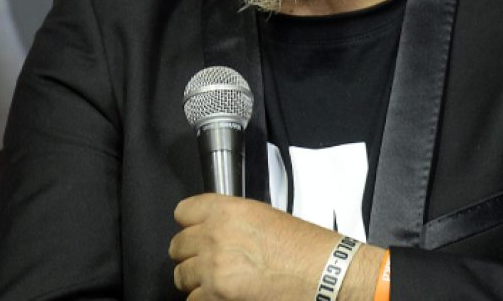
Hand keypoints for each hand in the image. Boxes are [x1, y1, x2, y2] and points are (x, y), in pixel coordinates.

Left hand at [169, 193, 382, 300]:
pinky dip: (207, 299)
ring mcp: (213, 269)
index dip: (191, 224)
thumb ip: (231, 221)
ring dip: (197, 280)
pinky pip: (194, 299)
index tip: (196, 231)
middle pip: (178, 246)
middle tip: (210, 261)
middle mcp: (215, 237)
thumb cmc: (305, 247)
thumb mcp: (264, 216)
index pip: (182, 212)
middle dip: (192, 255)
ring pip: (181, 276)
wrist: (325, 273)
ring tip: (219, 281)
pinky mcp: (217, 296)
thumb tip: (212, 230)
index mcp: (227, 211)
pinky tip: (226, 295)